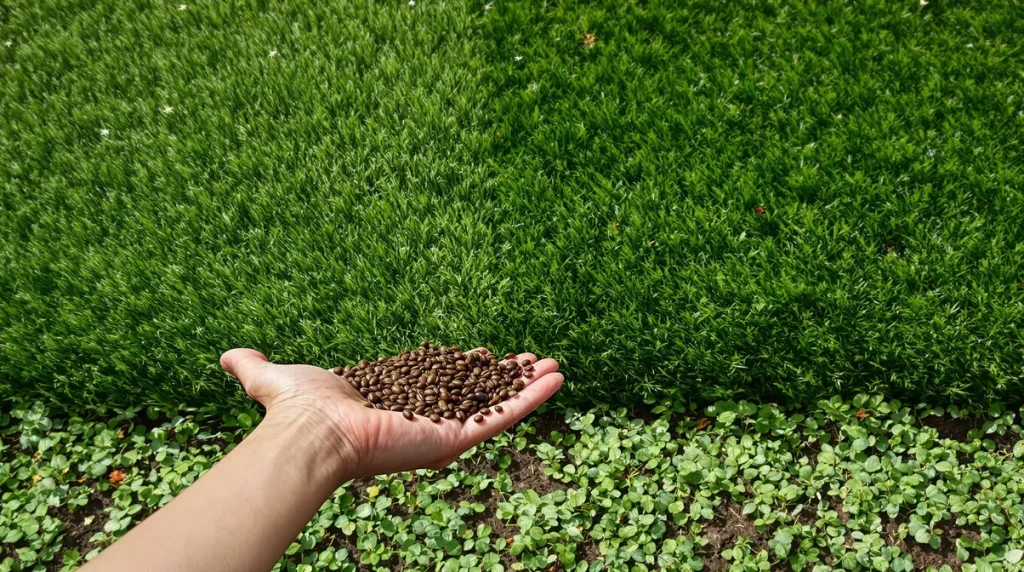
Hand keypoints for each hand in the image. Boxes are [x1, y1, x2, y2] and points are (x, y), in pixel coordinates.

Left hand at [220, 347, 562, 481]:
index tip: (489, 355)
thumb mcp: (275, 379)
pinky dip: (531, 400)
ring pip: (496, 404)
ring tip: (557, 367)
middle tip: (534, 360)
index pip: (441, 382)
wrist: (311, 432)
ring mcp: (442, 428)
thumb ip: (256, 368)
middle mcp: (423, 416)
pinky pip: (502, 417)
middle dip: (506, 378)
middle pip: (476, 393)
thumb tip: (227, 356)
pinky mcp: (454, 436)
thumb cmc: (297, 409)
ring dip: (528, 386)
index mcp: (395, 401)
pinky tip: (556, 380)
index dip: (467, 369)